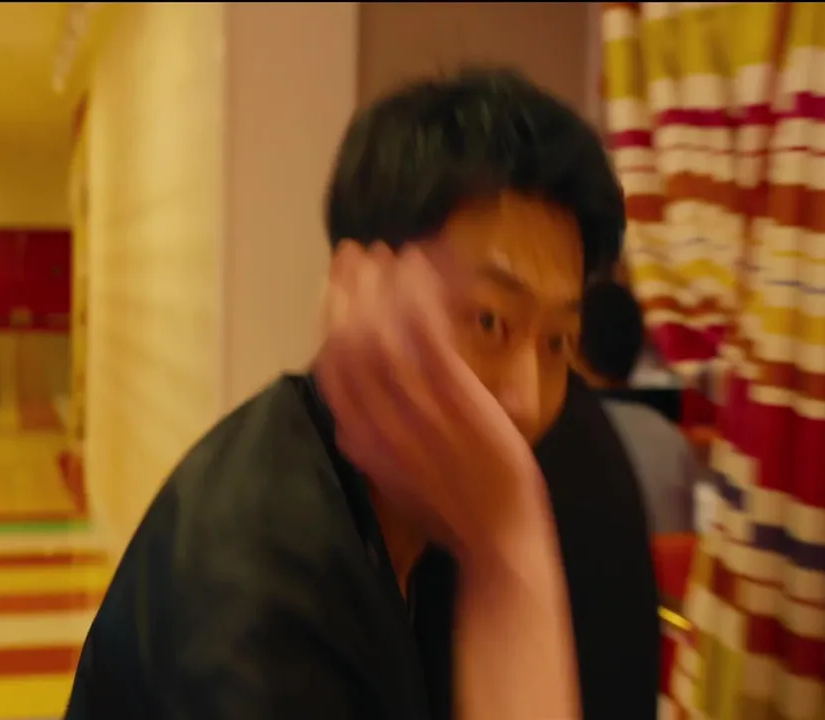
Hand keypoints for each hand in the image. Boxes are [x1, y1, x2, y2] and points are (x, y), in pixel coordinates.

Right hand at [315, 241, 541, 559]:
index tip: (335, 288)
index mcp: (360, 441)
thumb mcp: (392, 484)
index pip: (330, 370)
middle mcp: (379, 422)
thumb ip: (367, 450)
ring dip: (384, 285)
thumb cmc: (450, 511)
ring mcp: (417, 410)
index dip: (328, 321)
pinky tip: (426, 269)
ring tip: (390, 252)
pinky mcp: (456, 400)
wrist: (497, 541)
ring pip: (382, 333)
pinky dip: (422, 295)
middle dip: (349, 291)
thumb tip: (345, 429)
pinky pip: (428, 335)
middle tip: (355, 252)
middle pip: (348, 342)